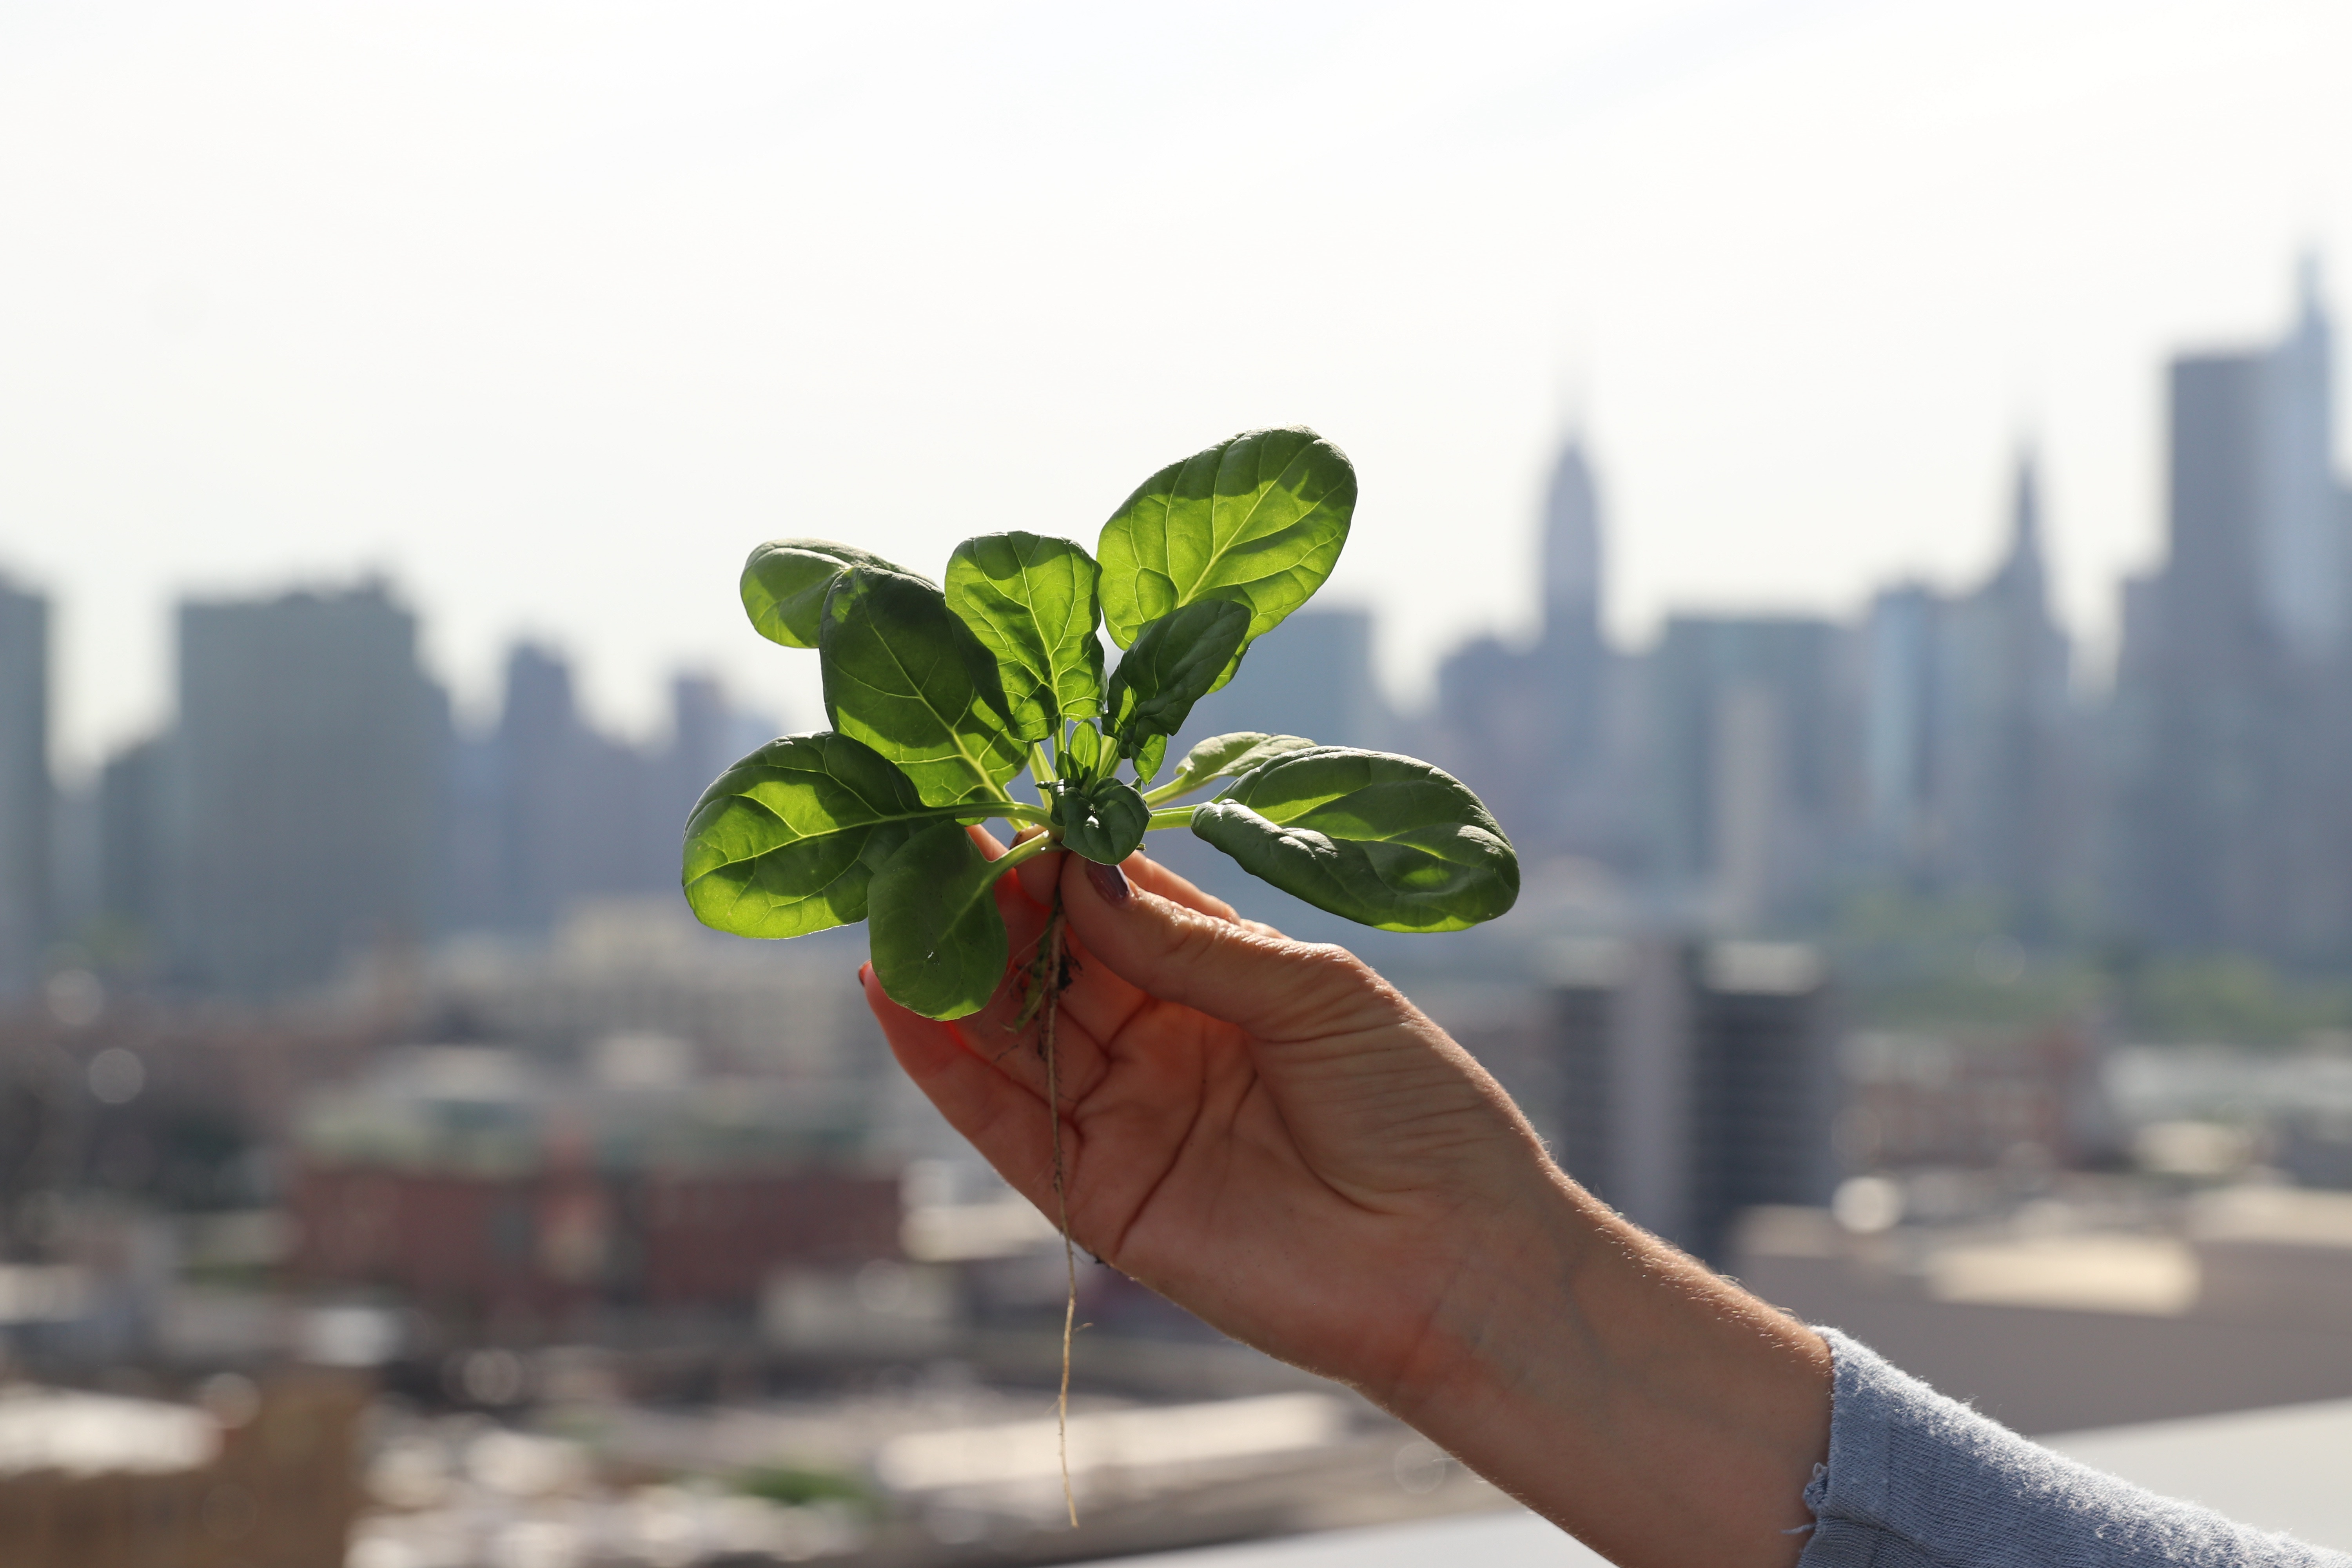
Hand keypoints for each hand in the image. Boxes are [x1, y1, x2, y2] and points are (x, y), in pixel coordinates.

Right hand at [861, 833, 1829, 1567]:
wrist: (1458, 1257)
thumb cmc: (1415, 1106)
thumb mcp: (1311, 990)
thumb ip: (1188, 942)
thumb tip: (1075, 870)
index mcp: (1219, 979)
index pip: (1110, 901)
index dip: (1053, 856)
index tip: (995, 802)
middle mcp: (1161, 1041)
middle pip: (1047, 962)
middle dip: (984, 906)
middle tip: (917, 841)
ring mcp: (1124, 1118)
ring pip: (1011, 1034)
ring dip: (948, 973)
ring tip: (889, 904)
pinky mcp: (1097, 1197)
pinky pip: (1003, 1122)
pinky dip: (942, 1064)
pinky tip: (894, 995)